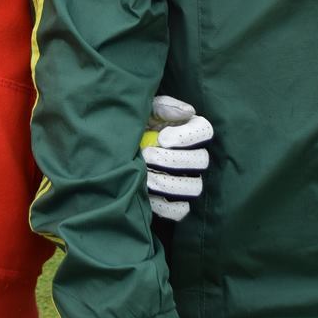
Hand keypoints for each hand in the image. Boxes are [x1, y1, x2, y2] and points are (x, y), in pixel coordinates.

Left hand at [141, 94, 212, 221]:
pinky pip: (180, 210)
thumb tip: (188, 112)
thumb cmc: (133, 127)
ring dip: (169, 183)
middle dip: (172, 160)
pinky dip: (163, 205)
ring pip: (194, 187)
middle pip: (201, 161)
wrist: (112, 151)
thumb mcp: (143, 110)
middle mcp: (194, 157)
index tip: (162, 137)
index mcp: (190, 131)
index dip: (187, 136)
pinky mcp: (176, 204)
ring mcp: (187, 181)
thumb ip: (163, 107)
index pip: (205, 131)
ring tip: (145, 177)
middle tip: (147, 156)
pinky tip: (146, 194)